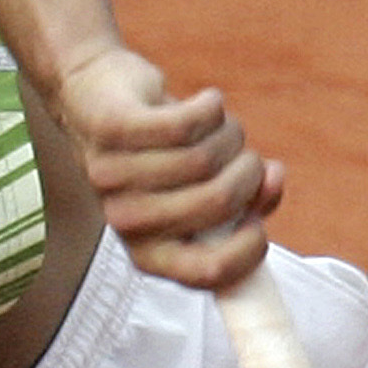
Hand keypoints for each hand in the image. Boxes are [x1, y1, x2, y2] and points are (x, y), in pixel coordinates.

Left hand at [59, 48, 284, 288]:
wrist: (94, 95)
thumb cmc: (162, 153)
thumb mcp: (205, 188)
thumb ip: (248, 199)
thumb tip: (273, 178)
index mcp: (148, 252)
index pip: (209, 272)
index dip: (250, 247)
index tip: (258, 220)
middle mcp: (126, 221)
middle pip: (219, 201)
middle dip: (248, 173)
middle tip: (243, 157)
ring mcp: (113, 177)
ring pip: (205, 158)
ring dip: (229, 135)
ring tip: (219, 127)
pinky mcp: (113, 130)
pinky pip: (185, 124)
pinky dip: (210, 107)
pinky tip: (208, 101)